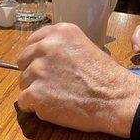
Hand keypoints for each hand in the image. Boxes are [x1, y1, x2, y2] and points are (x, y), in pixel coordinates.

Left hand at [17, 23, 139, 137]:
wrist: (115, 98)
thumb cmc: (105, 76)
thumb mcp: (85, 46)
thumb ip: (62, 48)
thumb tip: (44, 58)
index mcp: (59, 33)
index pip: (33, 42)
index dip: (38, 57)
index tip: (48, 66)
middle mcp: (46, 46)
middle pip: (24, 61)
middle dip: (34, 73)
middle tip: (53, 84)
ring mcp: (38, 69)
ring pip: (23, 82)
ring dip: (36, 90)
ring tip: (58, 96)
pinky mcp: (35, 93)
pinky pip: (24, 101)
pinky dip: (35, 106)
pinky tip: (53, 107)